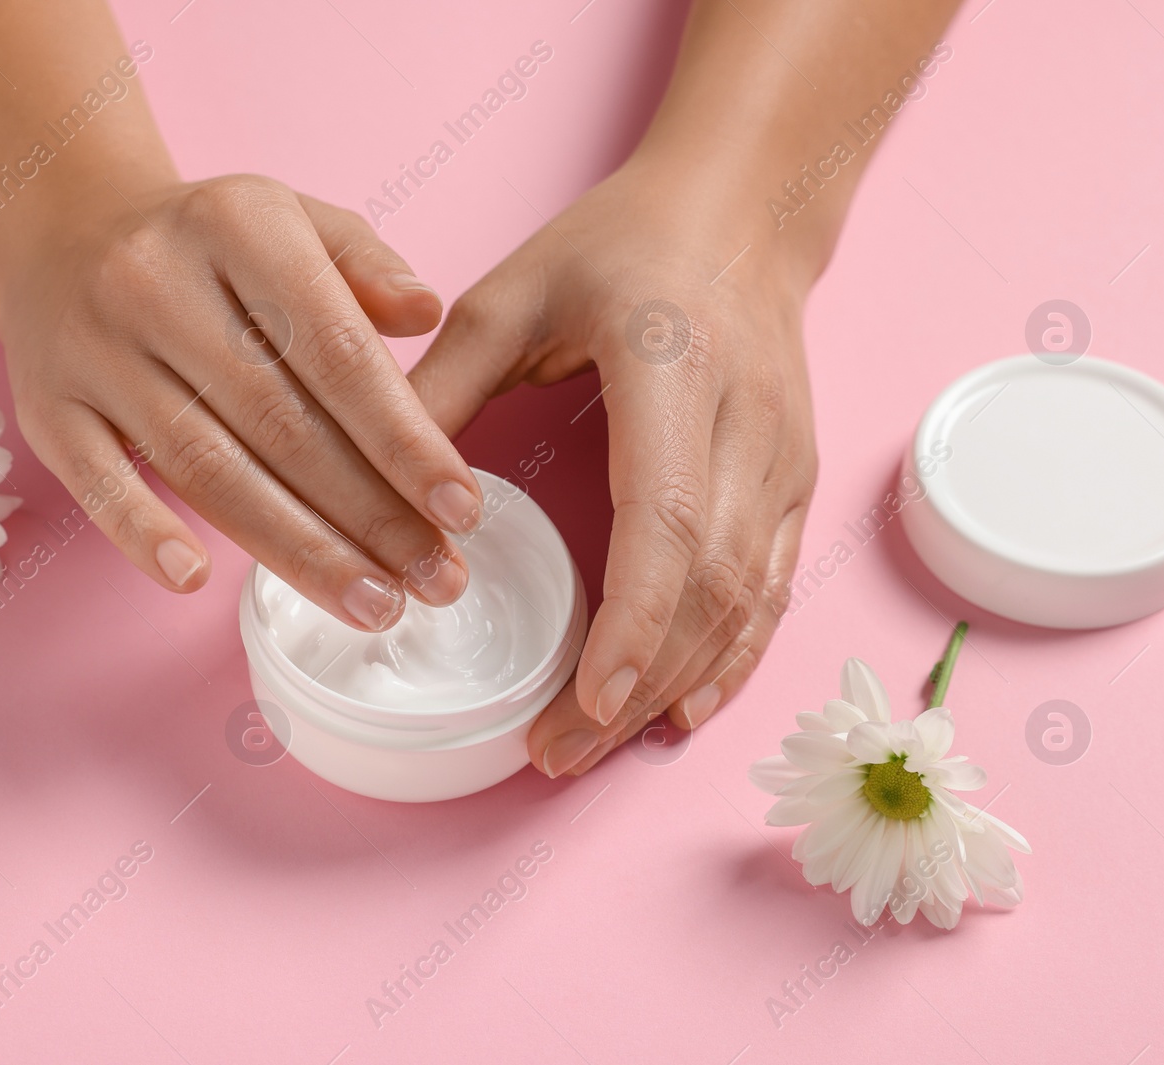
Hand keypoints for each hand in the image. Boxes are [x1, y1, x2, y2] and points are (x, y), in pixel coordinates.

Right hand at [0, 174, 486, 630]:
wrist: (58, 227)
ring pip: (208, 469)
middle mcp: (157, 285)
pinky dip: (143, 534)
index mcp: (236, 227)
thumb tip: (428, 312)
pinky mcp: (46, 409)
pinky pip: (98, 483)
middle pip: (281, 424)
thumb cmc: (206, 241)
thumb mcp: (288, 217)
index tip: (463, 508)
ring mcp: (95, 352)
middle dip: (371, 516)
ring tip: (373, 604)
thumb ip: (363, 263)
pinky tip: (198, 583)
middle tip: (436, 580)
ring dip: (298, 550)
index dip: (405, 439)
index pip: (337, 351)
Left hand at [410, 160, 816, 775]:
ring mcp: (783, 458)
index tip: (585, 700)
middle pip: (709, 585)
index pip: (668, 521)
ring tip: (598, 748)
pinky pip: (772, 587)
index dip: (634, 623)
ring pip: (747, 601)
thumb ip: (444, 382)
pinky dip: (730, 658)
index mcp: (674, 371)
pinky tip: (682, 710)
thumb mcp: (517, 289)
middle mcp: (746, 425)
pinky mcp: (794, 480)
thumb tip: (369, 479)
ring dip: (677, 686)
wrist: (746, 209)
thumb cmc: (623, 242)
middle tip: (557, 755)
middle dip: (636, 685)